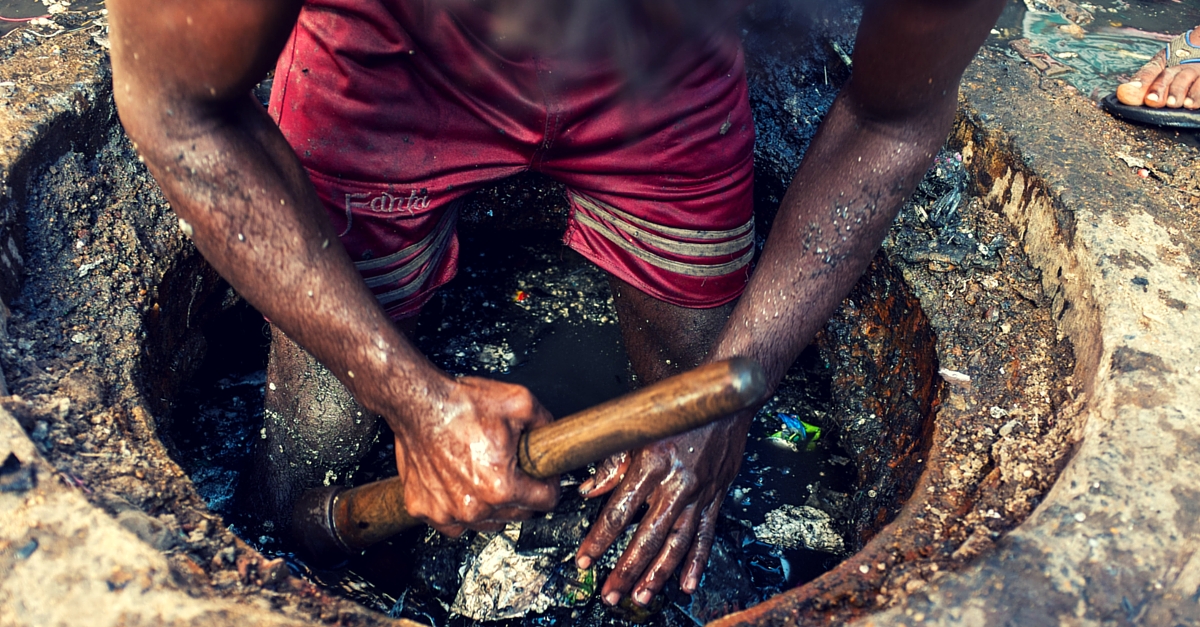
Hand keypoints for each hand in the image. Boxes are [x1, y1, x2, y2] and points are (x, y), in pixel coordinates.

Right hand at [390, 376, 559, 535]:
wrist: (419, 403)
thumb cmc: (460, 405)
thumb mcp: (520, 403)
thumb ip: (546, 425)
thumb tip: (555, 439)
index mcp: (501, 487)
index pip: (546, 501)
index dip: (549, 483)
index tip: (543, 476)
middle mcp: (475, 506)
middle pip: (518, 514)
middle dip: (521, 493)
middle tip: (511, 468)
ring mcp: (447, 512)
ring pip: (487, 522)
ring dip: (491, 505)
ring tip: (485, 475)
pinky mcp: (424, 509)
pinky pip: (453, 524)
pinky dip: (459, 509)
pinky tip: (462, 487)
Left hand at [573, 412, 750, 605]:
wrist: (726, 401)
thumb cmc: (679, 410)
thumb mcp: (638, 428)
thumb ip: (612, 461)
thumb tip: (589, 489)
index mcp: (650, 463)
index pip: (618, 511)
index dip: (599, 540)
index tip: (585, 560)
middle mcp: (676, 482)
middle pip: (647, 536)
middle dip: (626, 569)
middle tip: (610, 592)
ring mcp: (699, 493)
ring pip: (676, 543)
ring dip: (658, 574)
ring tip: (642, 596)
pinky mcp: (716, 497)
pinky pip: (706, 535)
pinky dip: (696, 562)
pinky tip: (686, 582)